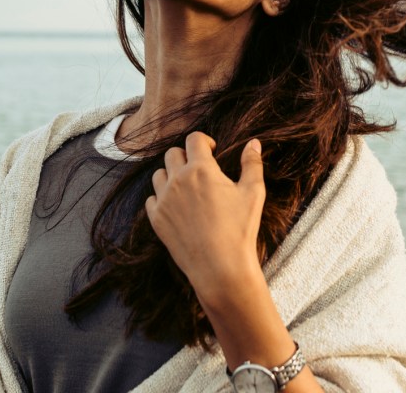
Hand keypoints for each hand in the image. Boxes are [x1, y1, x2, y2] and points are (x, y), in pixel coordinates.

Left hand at [146, 132, 265, 301]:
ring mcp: (164, 200)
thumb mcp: (253, 193)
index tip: (212, 151)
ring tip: (187, 187)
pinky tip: (177, 206)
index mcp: (201, 169)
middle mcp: (177, 180)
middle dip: (186, 156)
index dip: (204, 141)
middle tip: (199, 169)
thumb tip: (254, 143)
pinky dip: (161, 198)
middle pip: (172, 153)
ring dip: (171, 175)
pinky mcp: (156, 219)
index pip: (194, 139)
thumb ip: (252, 164)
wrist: (220, 267)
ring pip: (159, 174)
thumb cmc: (240, 230)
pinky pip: (151, 198)